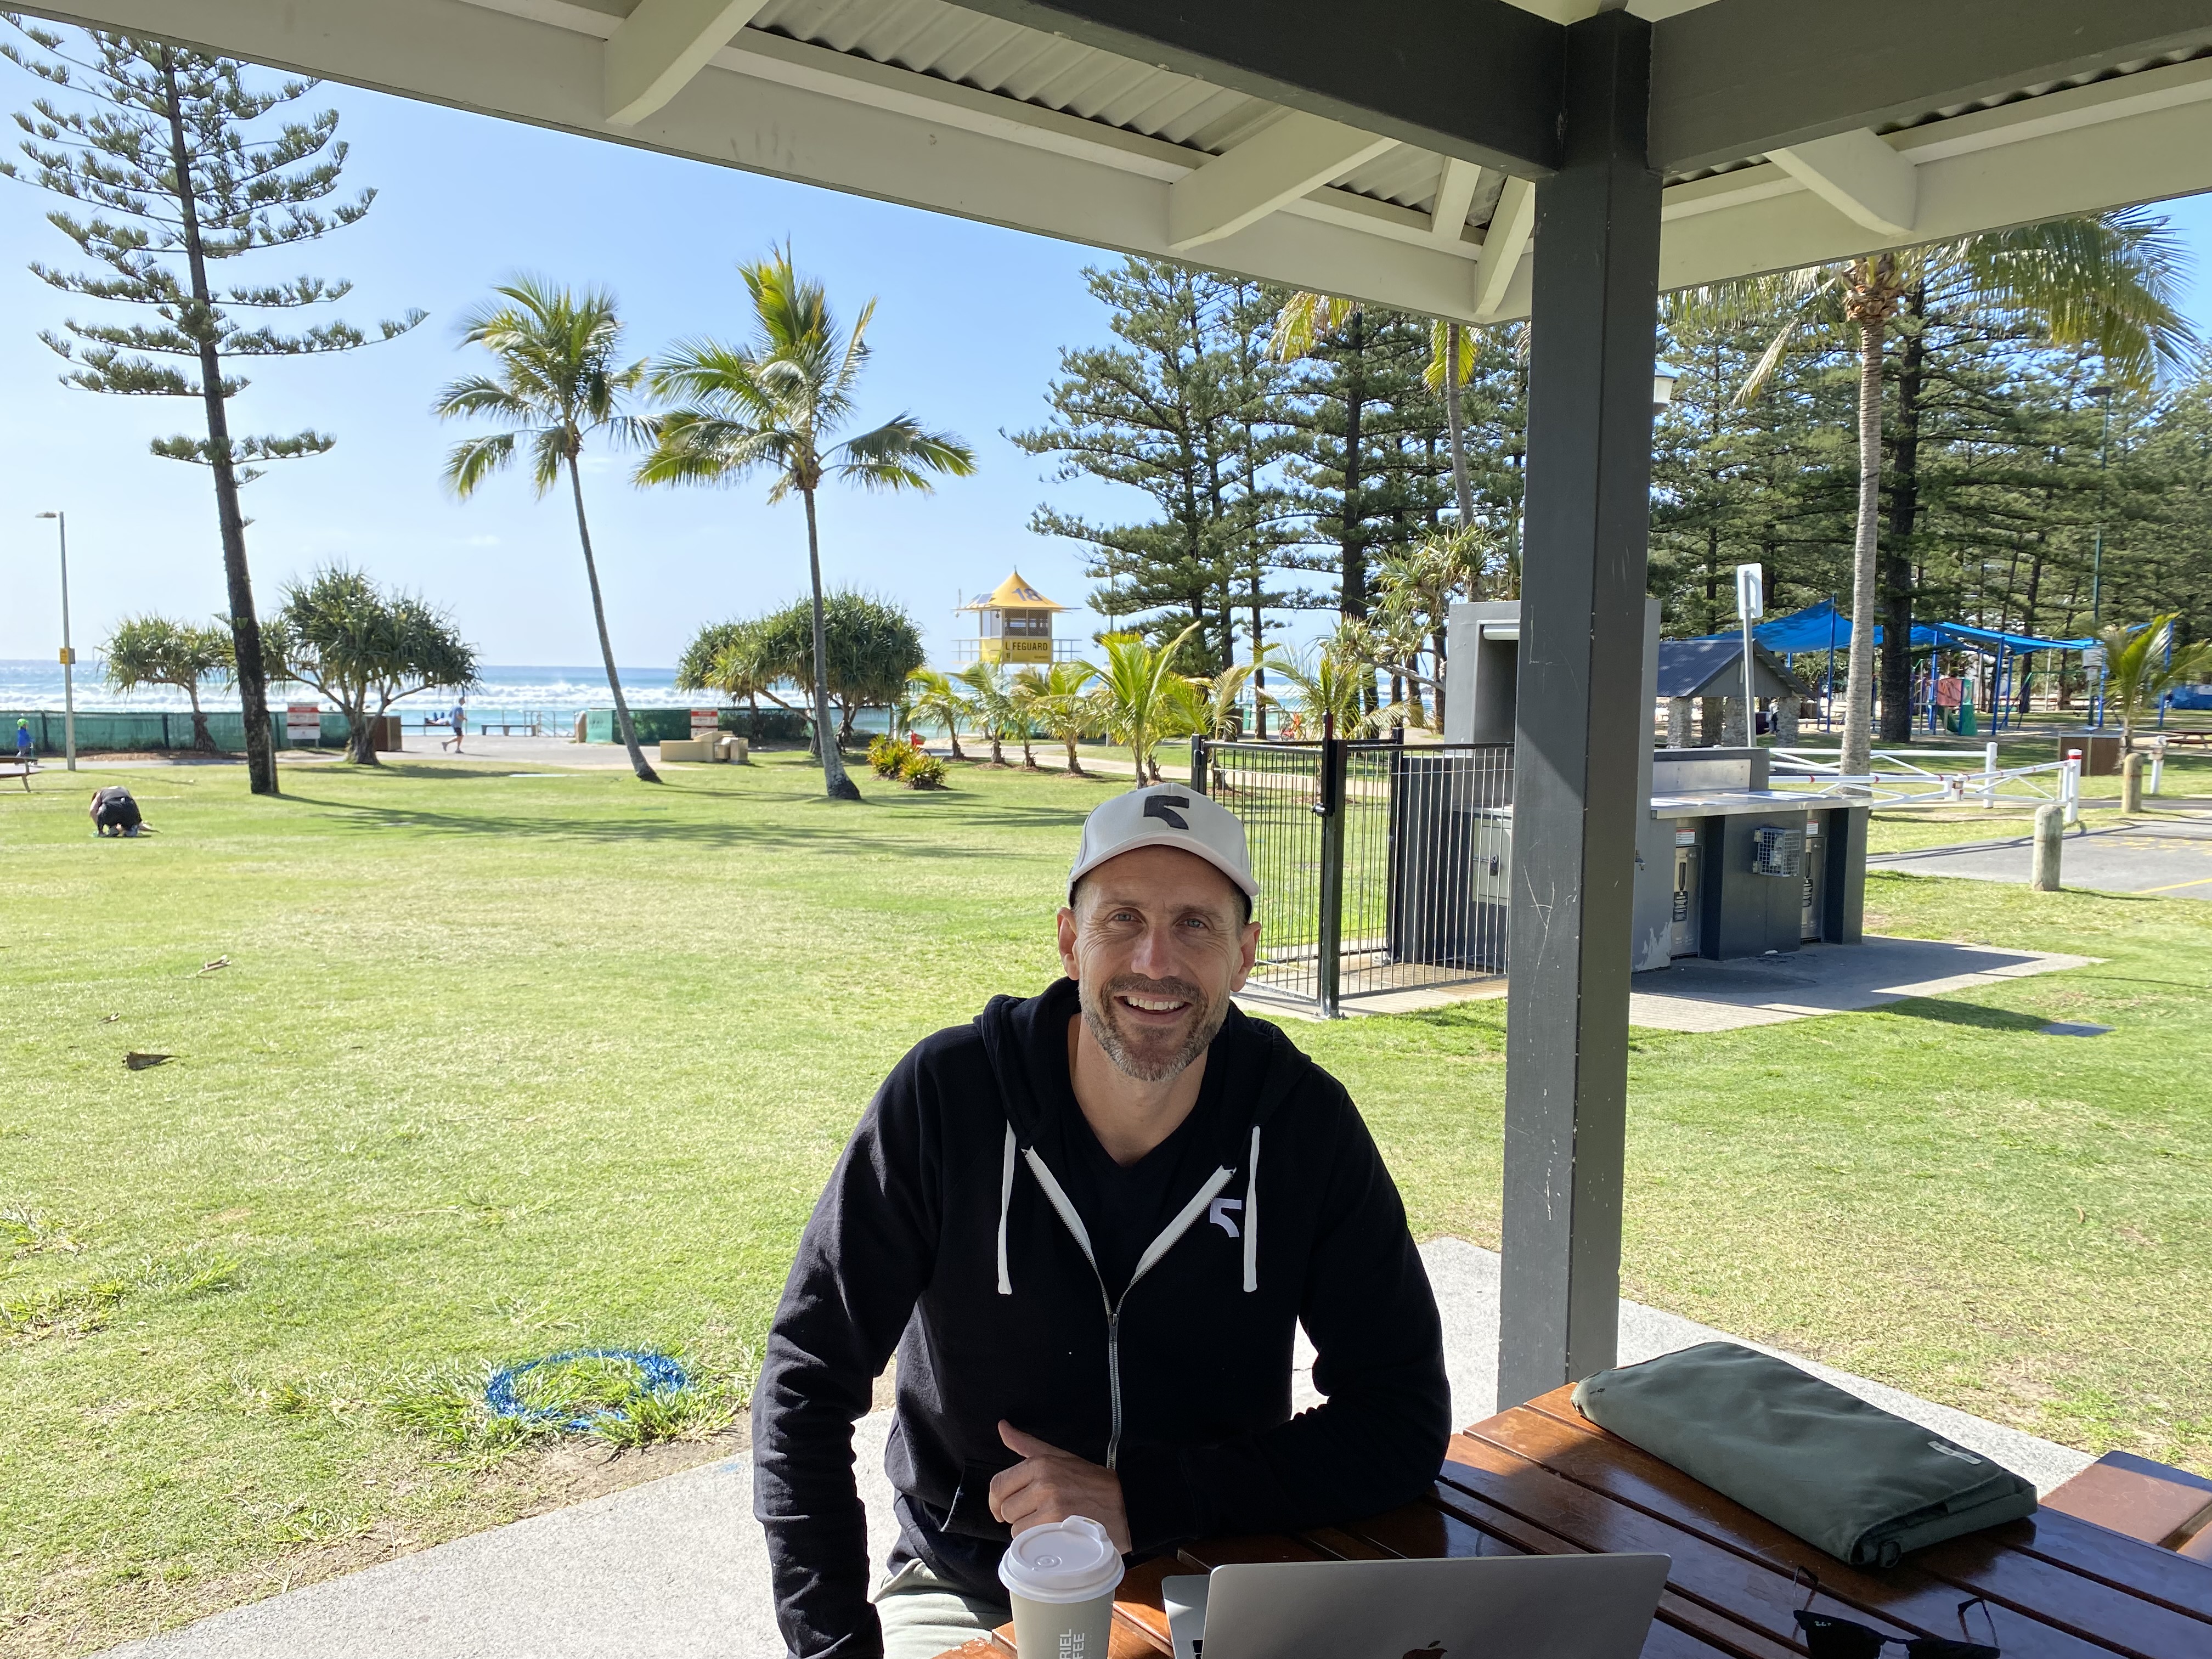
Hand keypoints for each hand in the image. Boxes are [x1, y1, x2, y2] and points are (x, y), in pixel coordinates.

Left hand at [988, 1420, 1131, 1552]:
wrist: (1126, 1504)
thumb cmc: (1091, 1481)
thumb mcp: (1059, 1456)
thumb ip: (1027, 1444)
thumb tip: (1002, 1426)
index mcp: (1039, 1463)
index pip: (998, 1486)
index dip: (997, 1502)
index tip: (1006, 1509)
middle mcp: (1043, 1484)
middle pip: (1006, 1510)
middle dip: (1018, 1516)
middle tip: (1038, 1516)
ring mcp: (1051, 1508)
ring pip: (1016, 1530)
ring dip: (1029, 1533)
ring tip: (1049, 1526)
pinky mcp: (1059, 1529)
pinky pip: (1031, 1543)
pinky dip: (1038, 1544)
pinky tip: (1053, 1538)